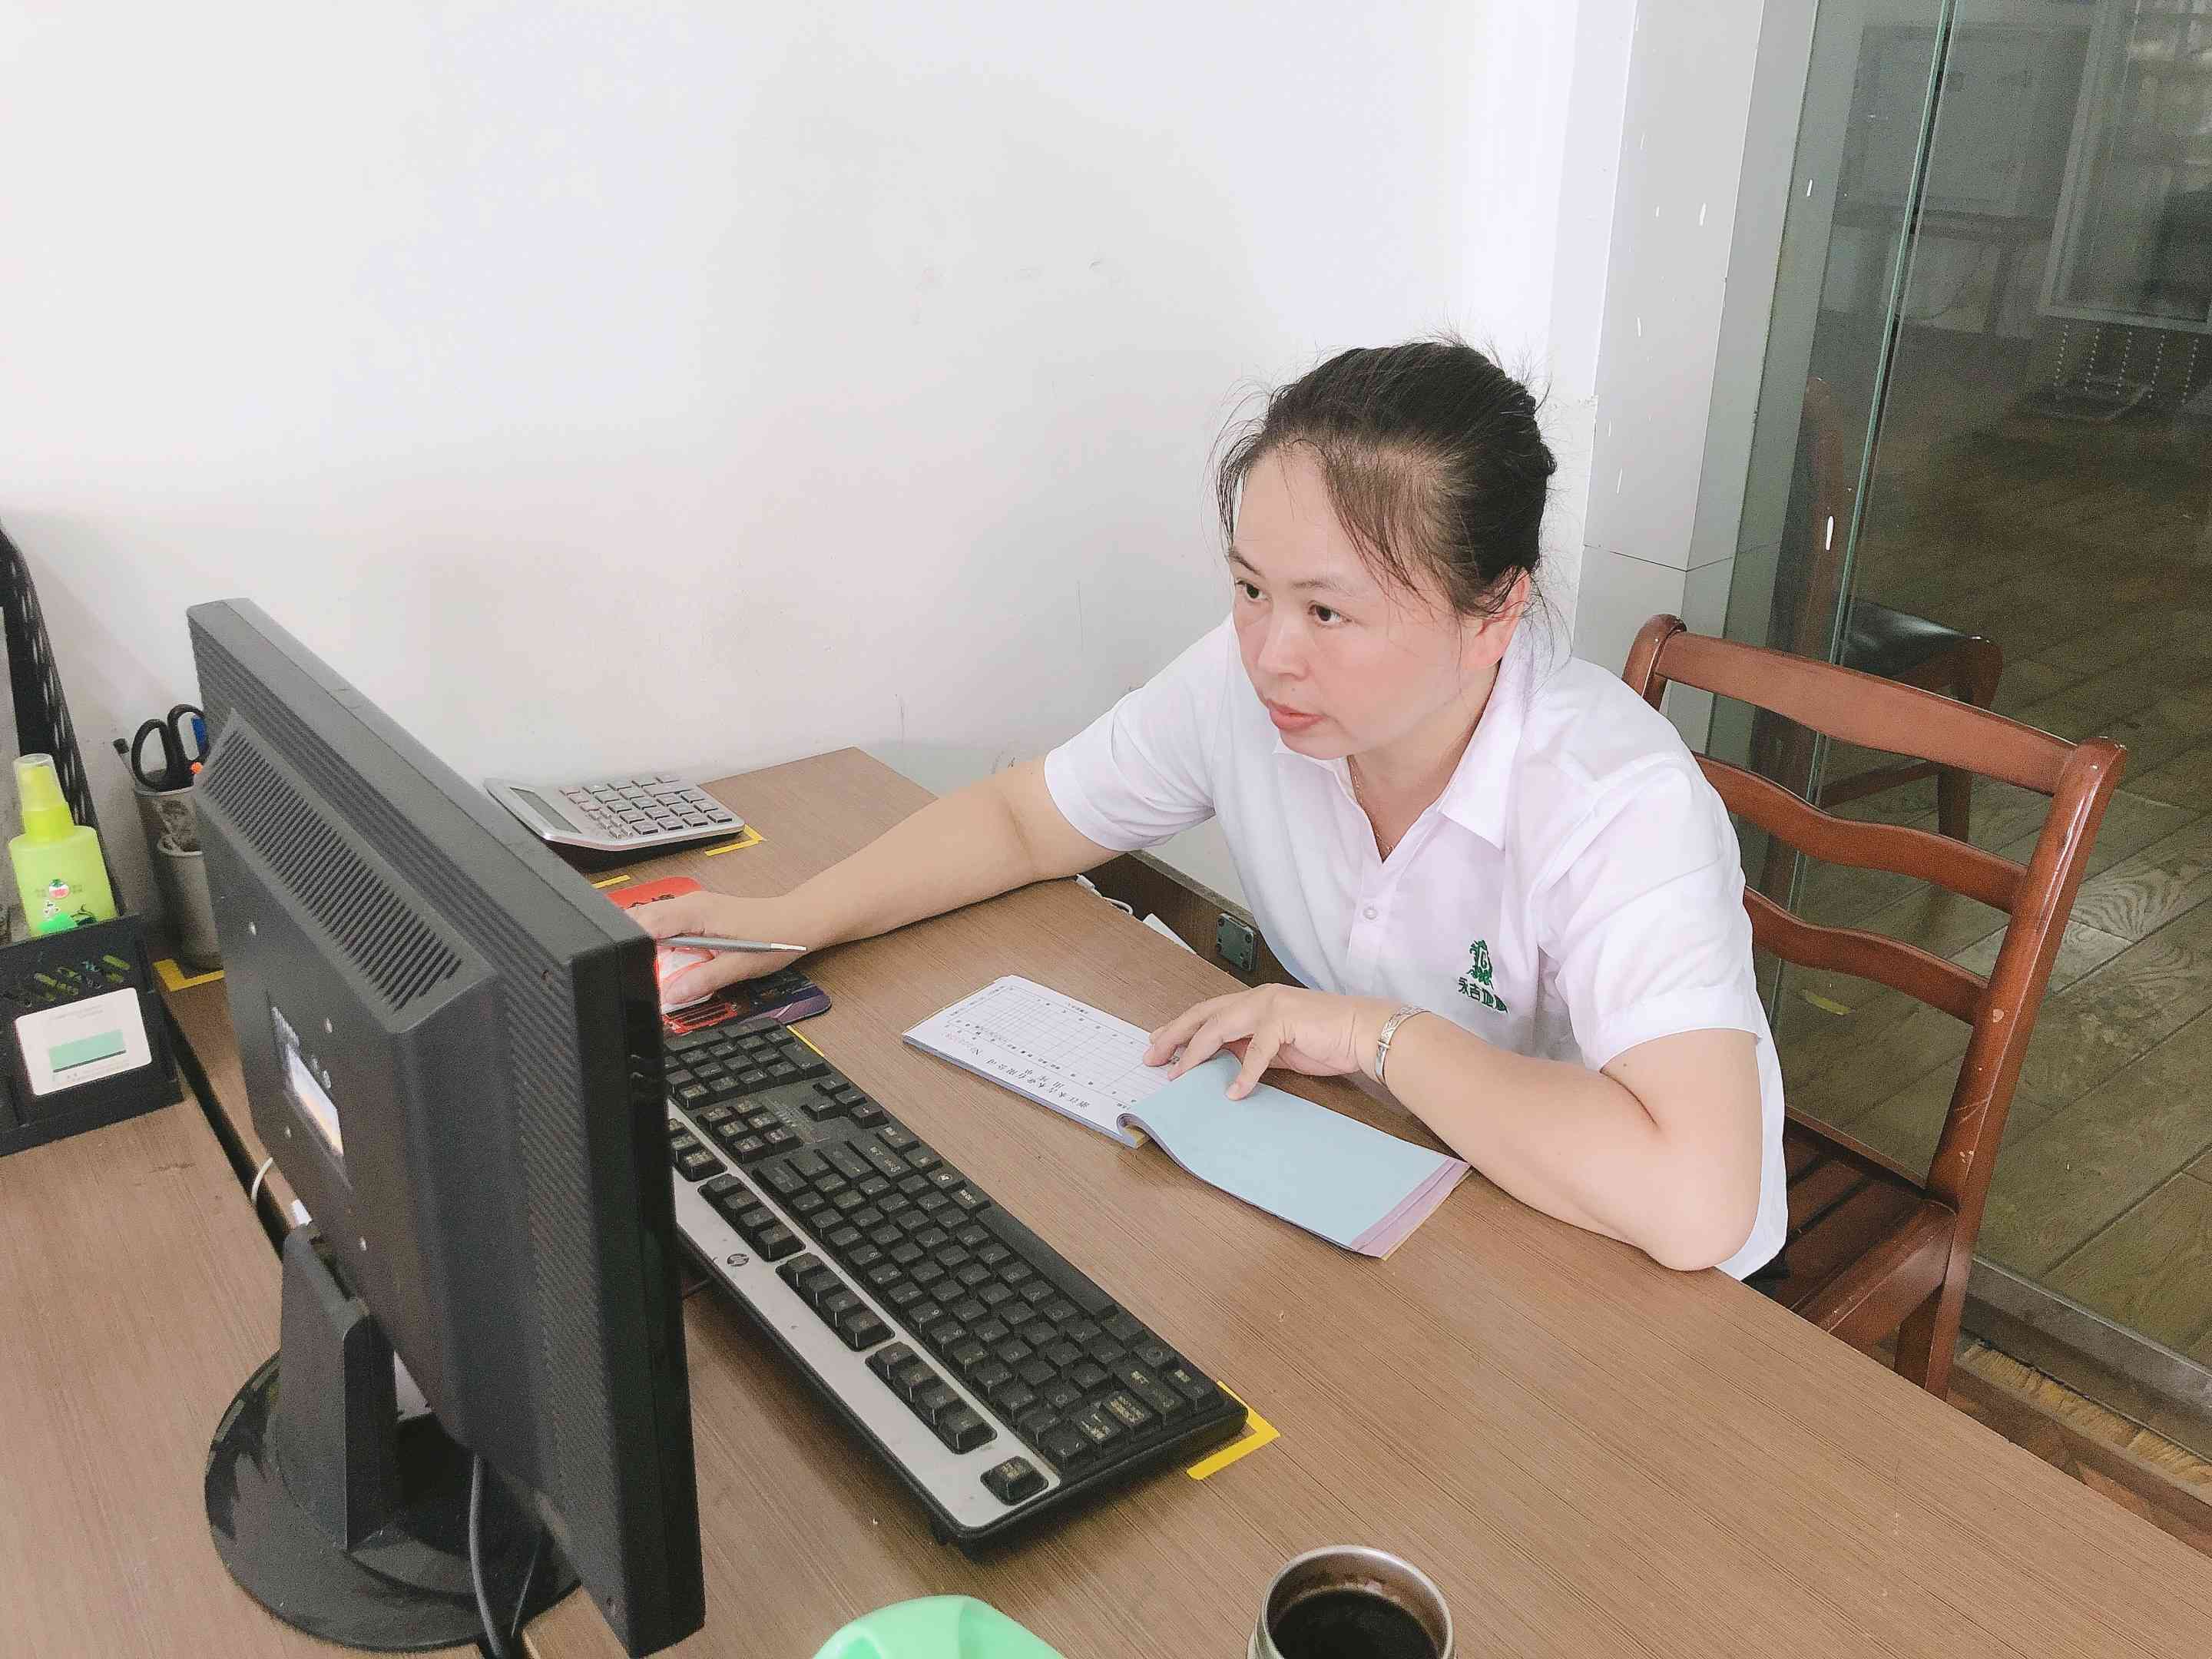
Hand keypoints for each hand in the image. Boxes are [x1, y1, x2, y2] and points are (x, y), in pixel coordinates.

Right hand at [626, 889, 809, 1008]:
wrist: (797, 921)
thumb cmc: (776, 936)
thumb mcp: (739, 965)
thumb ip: (704, 980)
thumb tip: (673, 994)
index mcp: (697, 911)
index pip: (648, 923)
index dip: (633, 946)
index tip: (632, 969)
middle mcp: (691, 903)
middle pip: (642, 918)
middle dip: (634, 945)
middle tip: (642, 973)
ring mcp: (692, 905)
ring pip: (651, 919)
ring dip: (647, 943)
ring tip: (657, 967)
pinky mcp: (696, 912)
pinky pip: (665, 922)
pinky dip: (659, 940)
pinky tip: (670, 957)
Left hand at [1142, 986, 1396, 1099]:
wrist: (1364, 1033)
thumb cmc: (1326, 1039)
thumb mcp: (1278, 1047)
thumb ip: (1250, 1048)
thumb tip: (1222, 1062)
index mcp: (1255, 1001)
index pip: (1208, 1013)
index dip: (1180, 1029)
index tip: (1157, 1045)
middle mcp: (1258, 998)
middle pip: (1203, 1014)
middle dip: (1174, 1036)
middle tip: (1151, 1056)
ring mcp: (1270, 1006)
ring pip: (1219, 1027)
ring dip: (1195, 1053)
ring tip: (1178, 1074)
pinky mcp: (1284, 1021)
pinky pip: (1256, 1051)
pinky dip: (1244, 1074)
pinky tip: (1234, 1092)